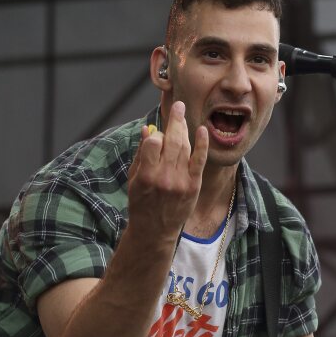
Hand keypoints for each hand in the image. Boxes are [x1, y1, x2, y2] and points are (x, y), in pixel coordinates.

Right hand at [126, 100, 208, 240]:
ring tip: (182, 116)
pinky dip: (202, 144)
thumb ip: (141, 155)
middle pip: (172, 141)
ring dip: (184, 129)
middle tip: (178, 106)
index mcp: (146, 175)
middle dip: (175, 120)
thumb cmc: (140, 204)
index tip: (155, 135)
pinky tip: (202, 130)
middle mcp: (164, 177)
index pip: (153, 143)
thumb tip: (147, 129)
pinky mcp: (193, 186)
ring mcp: (181, 182)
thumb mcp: (133, 180)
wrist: (155, 231)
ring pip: (185, 148)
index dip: (155, 135)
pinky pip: (199, 160)